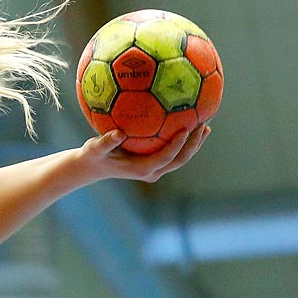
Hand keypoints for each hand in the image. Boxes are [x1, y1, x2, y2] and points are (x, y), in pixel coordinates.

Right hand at [78, 123, 209, 183]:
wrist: (92, 166)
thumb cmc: (93, 155)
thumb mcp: (94, 148)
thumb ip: (106, 141)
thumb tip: (118, 132)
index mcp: (140, 169)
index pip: (164, 158)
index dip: (177, 145)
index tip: (186, 129)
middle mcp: (151, 172)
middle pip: (178, 160)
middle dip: (193, 145)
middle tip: (203, 126)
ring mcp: (154, 169)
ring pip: (179, 158)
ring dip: (193, 144)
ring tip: (205, 127)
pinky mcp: (154, 164)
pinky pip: (173, 153)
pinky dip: (184, 142)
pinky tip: (190, 125)